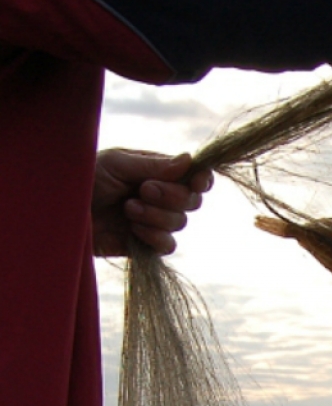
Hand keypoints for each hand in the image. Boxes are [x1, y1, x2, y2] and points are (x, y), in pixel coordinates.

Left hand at [92, 149, 213, 256]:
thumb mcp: (117, 164)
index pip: (195, 177)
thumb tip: (189, 160)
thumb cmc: (83, 178)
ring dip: (156, 215)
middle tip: (144, 190)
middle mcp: (162, 198)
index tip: (195, 181)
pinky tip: (132, 229)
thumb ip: (154, 165)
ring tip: (127, 209)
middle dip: (172, 196)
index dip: (201, 180)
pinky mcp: (145, 246)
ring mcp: (154, 222)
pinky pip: (167, 246)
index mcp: (159, 173)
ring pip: (180, 223)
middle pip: (192, 201)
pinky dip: (154, 237)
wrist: (57, 212)